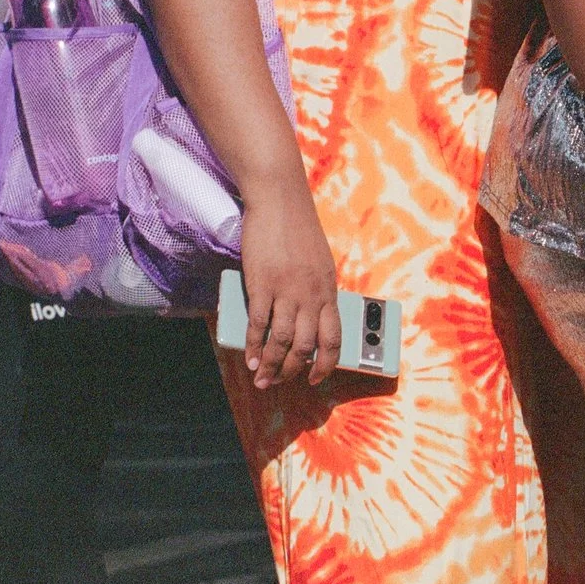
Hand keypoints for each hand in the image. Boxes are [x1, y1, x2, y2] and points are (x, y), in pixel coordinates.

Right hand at [238, 177, 340, 388]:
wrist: (279, 201)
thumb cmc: (298, 229)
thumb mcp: (320, 263)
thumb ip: (318, 290)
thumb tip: (310, 316)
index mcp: (329, 290)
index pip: (334, 337)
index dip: (326, 363)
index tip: (317, 377)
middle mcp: (311, 295)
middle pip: (306, 346)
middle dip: (293, 371)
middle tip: (281, 382)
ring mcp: (286, 291)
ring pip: (282, 341)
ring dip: (271, 366)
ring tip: (263, 379)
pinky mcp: (261, 285)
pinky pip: (258, 325)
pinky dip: (254, 346)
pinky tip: (251, 359)